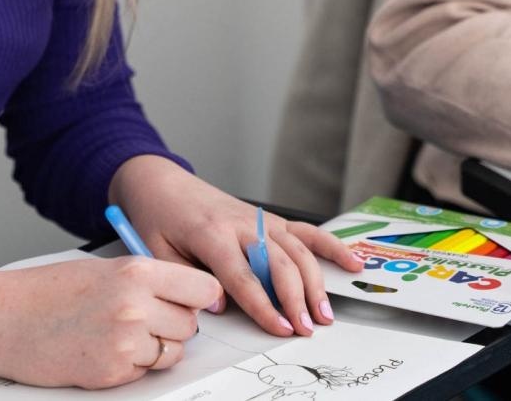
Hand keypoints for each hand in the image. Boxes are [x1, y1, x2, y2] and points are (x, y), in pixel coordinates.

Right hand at [0, 256, 219, 386]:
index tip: (194, 300)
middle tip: (145, 317)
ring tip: (122, 333)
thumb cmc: (47, 291)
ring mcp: (126, 341)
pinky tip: (105, 349)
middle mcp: (136, 304)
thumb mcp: (103, 269)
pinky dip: (134, 365)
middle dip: (174, 323)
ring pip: (174, 350)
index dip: (199, 296)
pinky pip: (147, 372)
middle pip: (191, 322)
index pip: (202, 288)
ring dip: (157, 347)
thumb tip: (187, 294)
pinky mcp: (114, 372)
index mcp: (135, 271)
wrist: (4, 319)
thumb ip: (147, 279)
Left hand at [108, 155, 361, 338]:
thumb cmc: (158, 216)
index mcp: (211, 233)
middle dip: (296, 299)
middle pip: (278, 264)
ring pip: (298, 250)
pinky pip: (306, 232)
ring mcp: (260, 219)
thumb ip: (188, 280)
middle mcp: (242, 224)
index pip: (243, 276)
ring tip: (324, 313)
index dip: (264, 306)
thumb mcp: (157, 251)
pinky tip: (352, 262)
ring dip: (315, 282)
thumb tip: (221, 306)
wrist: (160, 181)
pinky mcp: (270, 218)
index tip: (280, 328)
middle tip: (307, 328)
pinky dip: (332, 246)